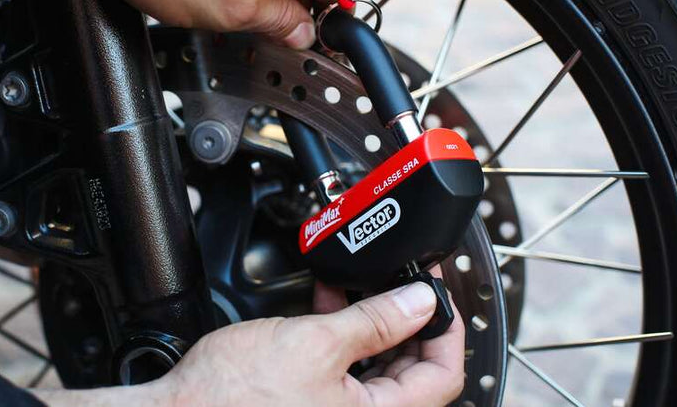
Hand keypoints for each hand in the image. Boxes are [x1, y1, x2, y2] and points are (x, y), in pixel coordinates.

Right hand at [154, 280, 463, 406]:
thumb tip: (419, 301)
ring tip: (363, 286)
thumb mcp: (316, 343)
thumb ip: (375, 321)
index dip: (445, 328)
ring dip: (374, 323)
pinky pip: (348, 369)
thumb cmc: (232, 399)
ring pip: (379, 367)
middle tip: (402, 282)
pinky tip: (332, 305)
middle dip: (408, 319)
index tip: (437, 294)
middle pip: (412, 370)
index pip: (441, 375)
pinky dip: (347, 335)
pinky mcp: (312, 403)